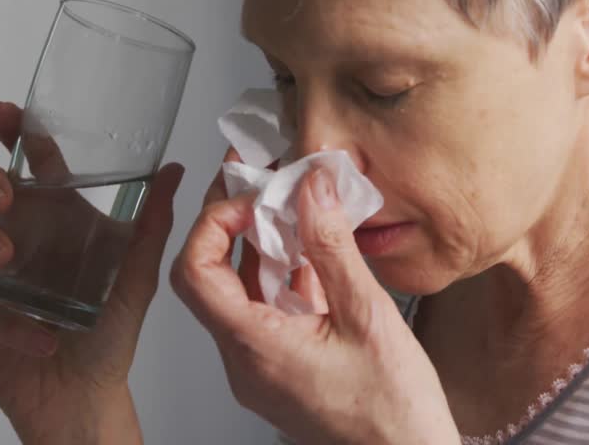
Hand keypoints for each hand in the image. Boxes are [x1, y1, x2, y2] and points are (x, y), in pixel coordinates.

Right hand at [0, 101, 183, 443]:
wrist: (89, 394)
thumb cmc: (111, 332)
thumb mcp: (138, 272)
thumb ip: (153, 222)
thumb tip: (176, 170)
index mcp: (61, 222)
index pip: (38, 168)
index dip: (18, 136)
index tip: (6, 113)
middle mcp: (25, 241)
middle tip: (5, 195)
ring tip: (9, 256)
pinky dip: (11, 320)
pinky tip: (43, 333)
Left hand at [170, 148, 457, 444]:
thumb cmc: (393, 413)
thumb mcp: (368, 317)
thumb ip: (333, 249)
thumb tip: (312, 191)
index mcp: (256, 347)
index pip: (195, 271)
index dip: (214, 222)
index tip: (254, 196)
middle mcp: (246, 360)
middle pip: (211, 275)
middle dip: (232, 219)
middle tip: (259, 175)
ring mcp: (261, 366)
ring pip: (240, 291)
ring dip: (260, 244)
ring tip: (291, 200)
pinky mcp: (281, 367)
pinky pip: (265, 310)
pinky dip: (282, 273)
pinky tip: (311, 247)